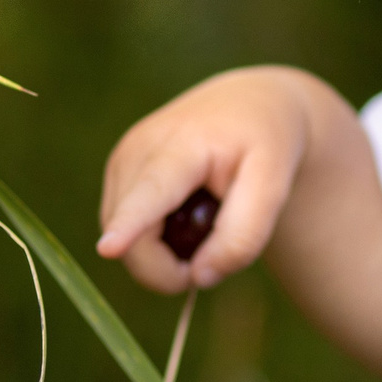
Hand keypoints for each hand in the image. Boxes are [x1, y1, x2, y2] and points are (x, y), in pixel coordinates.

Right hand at [98, 68, 317, 292]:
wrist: (247, 105)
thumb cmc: (264, 145)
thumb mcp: (274, 186)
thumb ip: (244, 235)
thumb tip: (199, 277)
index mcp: (182, 144)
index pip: (152, 191)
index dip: (130, 225)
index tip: (107, 250)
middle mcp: (137, 150)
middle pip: (134, 236)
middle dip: (168, 268)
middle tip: (215, 258)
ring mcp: (121, 162)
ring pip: (125, 239)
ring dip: (163, 255)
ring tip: (205, 222)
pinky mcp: (116, 173)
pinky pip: (125, 230)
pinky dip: (154, 240)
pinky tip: (184, 213)